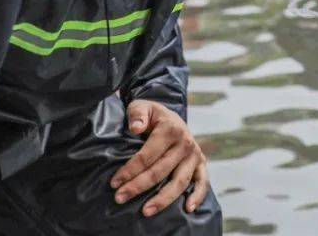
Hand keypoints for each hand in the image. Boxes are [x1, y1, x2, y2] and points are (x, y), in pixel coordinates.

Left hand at [110, 100, 208, 216]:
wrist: (172, 117)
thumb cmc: (152, 115)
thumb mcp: (142, 107)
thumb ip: (137, 114)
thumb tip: (136, 128)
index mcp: (170, 129)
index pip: (147, 155)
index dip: (130, 170)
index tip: (114, 182)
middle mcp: (185, 143)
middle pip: (160, 171)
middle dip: (138, 186)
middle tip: (120, 198)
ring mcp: (194, 155)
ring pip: (179, 182)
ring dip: (163, 199)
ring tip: (146, 211)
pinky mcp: (201, 164)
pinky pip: (203, 182)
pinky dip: (198, 196)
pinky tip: (188, 209)